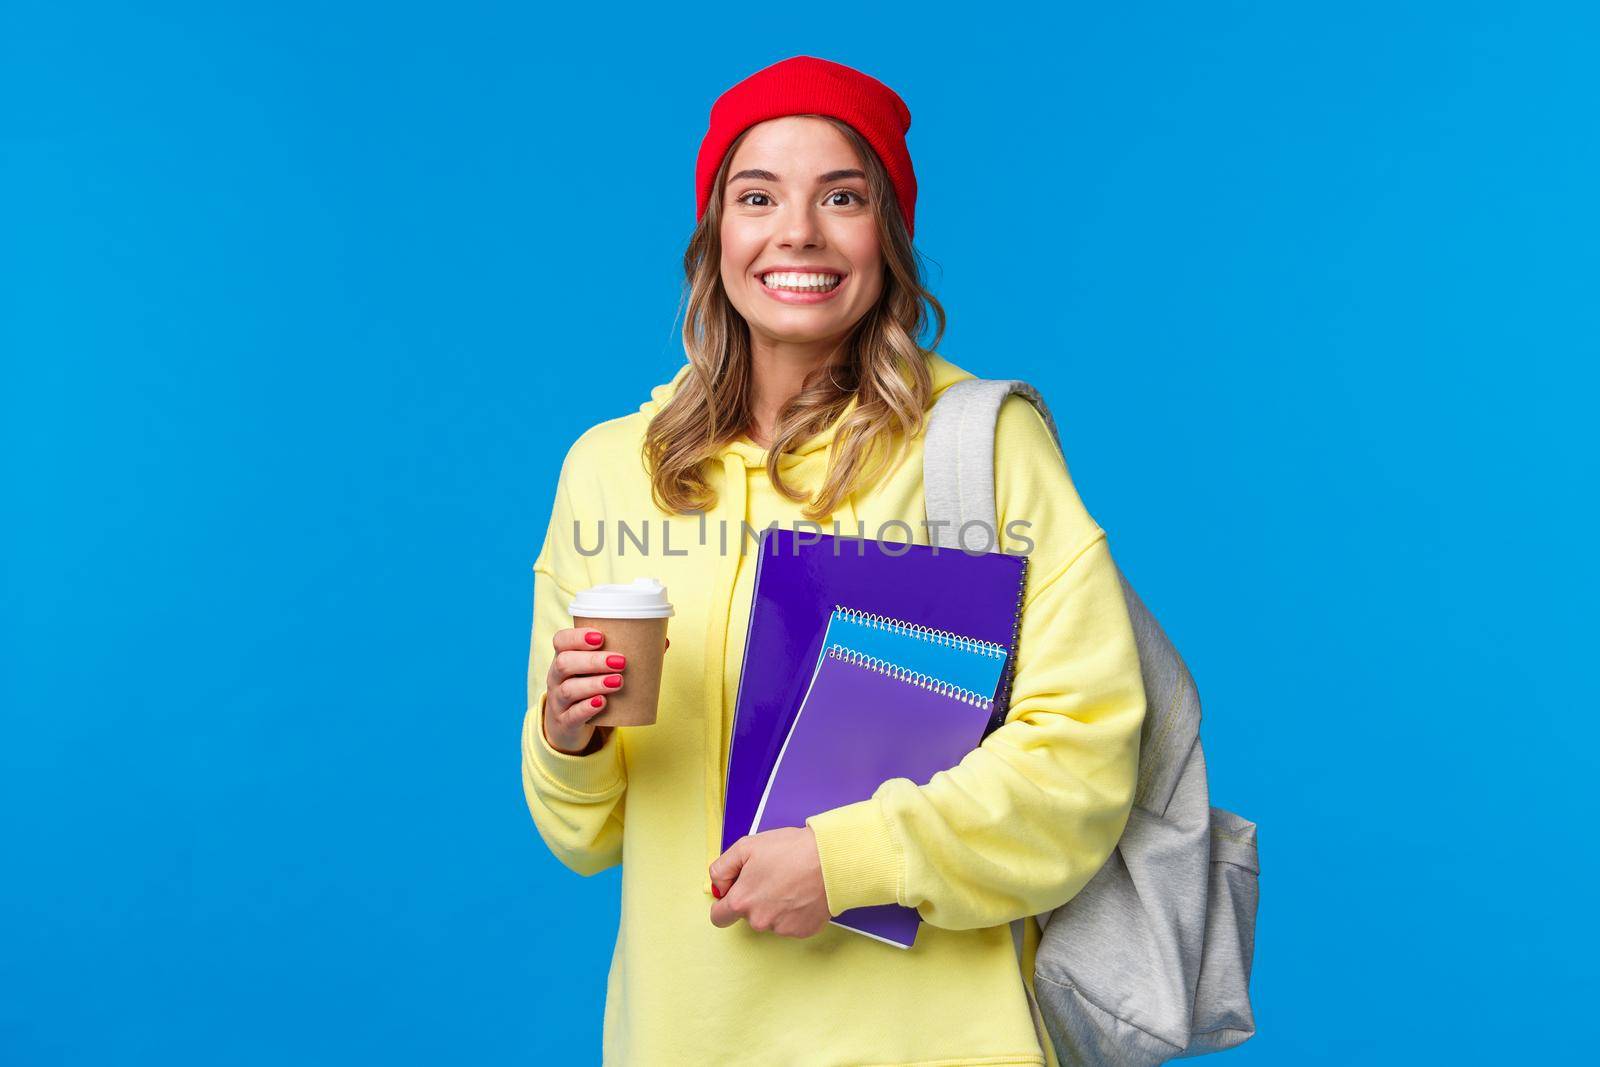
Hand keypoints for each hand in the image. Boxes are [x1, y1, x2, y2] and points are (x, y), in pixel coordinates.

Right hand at [543, 627, 669, 754]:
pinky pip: (572, 715)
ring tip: (618, 681)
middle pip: (564, 663)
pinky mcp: (565, 722)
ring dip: (594, 683)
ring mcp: (558, 701)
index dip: (577, 637)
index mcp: (565, 658)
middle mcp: (557, 677)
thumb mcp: (598, 672)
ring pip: (569, 689)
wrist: (570, 725)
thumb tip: (663, 642)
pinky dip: (587, 708)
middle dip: (593, 660)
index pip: (561, 641)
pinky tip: (602, 703)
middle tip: (621, 661)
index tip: (600, 637)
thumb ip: (626, 656)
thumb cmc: (589, 688)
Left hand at [708, 827, 830, 937]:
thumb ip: (722, 868)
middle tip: (771, 876)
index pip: (718, 917)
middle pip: (747, 916)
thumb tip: (718, 886)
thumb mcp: (746, 846)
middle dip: (754, 899)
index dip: (724, 903)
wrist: (830, 859)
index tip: (734, 893)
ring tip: (791, 881)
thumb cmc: (791, 850)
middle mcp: (759, 921)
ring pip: (770, 920)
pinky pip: (791, 923)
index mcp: (741, 902)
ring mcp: (782, 929)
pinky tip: (803, 892)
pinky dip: (795, 911)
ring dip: (776, 905)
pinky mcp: (803, 931)